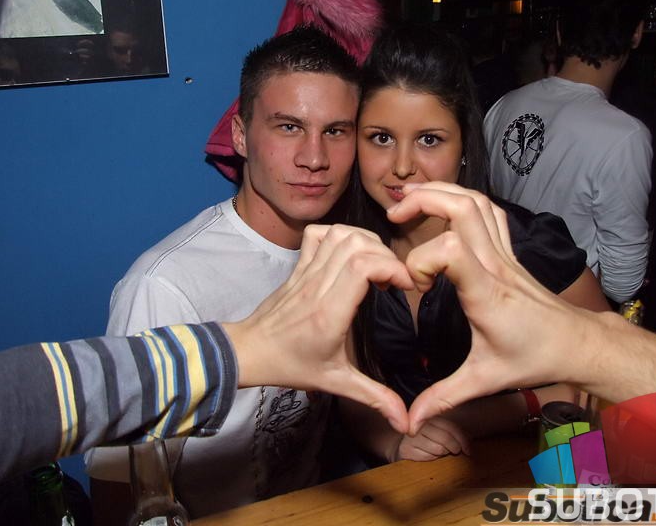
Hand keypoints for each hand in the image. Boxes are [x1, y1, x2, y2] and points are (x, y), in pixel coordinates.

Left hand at [225, 224, 413, 433]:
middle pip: (356, 244)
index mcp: (329, 312)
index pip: (362, 266)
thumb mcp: (336, 383)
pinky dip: (338, 234)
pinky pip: (317, 235)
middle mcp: (317, 285)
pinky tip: (349, 253)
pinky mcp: (298, 266)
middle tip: (394, 278)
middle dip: (386, 254)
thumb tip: (406, 422)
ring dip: (366, 241)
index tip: (404, 286)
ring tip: (377, 264)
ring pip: (338, 234)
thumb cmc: (291, 366)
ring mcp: (305, 272)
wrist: (249, 352)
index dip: (391, 267)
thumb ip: (374, 397)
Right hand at [386, 182, 593, 434]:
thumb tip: (411, 419)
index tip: (414, 287)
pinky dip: (463, 199)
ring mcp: (504, 252)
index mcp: (485, 292)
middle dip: (423, 200)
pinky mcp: (509, 250)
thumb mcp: (484, 380)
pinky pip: (489, 210)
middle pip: (463, 206)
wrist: (576, 344)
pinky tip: (444, 206)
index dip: (421, 260)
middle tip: (394, 213)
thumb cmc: (534, 357)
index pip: (450, 250)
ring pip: (477, 200)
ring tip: (411, 198)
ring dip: (442, 191)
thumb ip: (443, 397)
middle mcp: (495, 263)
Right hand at [391, 416, 469, 462]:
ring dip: (442, 453)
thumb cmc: (425, 435)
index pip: (451, 426)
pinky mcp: (405, 449)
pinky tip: (428, 454)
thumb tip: (469, 444)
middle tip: (454, 450)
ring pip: (438, 449)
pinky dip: (431, 458)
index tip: (468, 450)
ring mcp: (410, 435)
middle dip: (454, 447)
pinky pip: (427, 457)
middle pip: (446, 439)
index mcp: (428, 412)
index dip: (462, 439)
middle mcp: (418, 421)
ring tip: (439, 450)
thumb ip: (454, 431)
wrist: (400, 442)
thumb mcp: (441, 427)